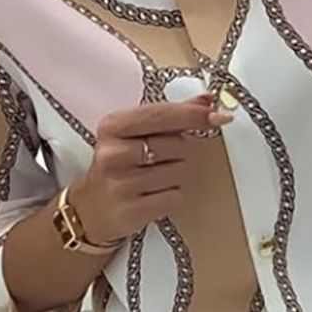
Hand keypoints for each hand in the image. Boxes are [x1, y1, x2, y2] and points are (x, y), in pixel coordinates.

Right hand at [69, 94, 232, 243]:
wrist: (92, 209)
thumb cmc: (120, 164)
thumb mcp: (136, 133)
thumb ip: (172, 114)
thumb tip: (208, 100)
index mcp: (113, 126)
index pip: (162, 115)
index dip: (194, 115)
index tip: (218, 116)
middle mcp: (112, 153)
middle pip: (177, 144)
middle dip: (180, 151)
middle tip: (160, 158)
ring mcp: (120, 184)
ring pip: (180, 171)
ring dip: (177, 174)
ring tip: (154, 178)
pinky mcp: (130, 211)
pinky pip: (176, 196)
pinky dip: (173, 195)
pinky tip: (154, 194)